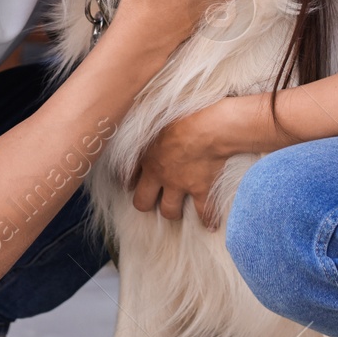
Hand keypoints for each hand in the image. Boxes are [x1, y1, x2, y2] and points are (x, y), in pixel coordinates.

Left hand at [130, 99, 241, 230]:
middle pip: (143, 202)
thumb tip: (136, 112)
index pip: (128, 177)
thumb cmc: (183, 114)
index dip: (129, 182)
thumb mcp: (156, 114)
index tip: (131, 182)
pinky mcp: (201, 190)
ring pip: (169, 211)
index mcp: (146, 156)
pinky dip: (208, 219)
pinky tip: (210, 225)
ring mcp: (180, 185)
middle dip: (146, 203)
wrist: (208, 126)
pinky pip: (203, 212)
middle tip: (151, 201)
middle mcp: (159, 175)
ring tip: (175, 211)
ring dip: (171, 212)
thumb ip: (146, 122)